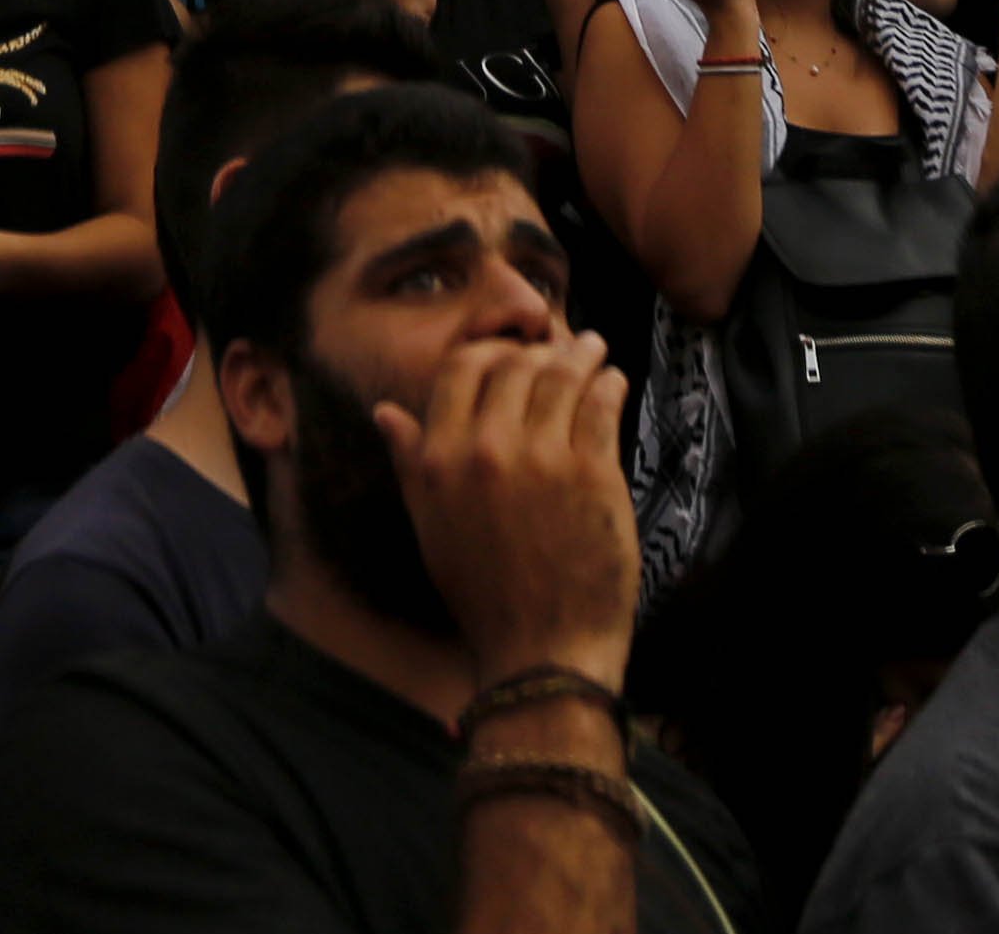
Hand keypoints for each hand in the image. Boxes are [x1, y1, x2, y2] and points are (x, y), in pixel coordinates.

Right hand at [374, 326, 639, 687]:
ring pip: (564, 376)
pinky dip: (609, 384)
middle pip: (517, 365)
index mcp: (441, 460)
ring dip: (584, 355)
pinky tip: (613, 382)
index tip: (512, 353)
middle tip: (563, 348)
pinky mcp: (593, 473)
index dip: (490, 352)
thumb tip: (385, 412)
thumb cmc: (484, 596)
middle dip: (542, 351)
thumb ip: (410, 462)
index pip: (462, 368)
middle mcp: (487, 449)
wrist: (541, 651)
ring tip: (595, 349)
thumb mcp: (431, 527)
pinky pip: (601, 405)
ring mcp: (543, 458)